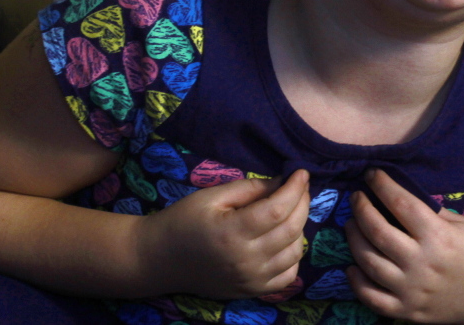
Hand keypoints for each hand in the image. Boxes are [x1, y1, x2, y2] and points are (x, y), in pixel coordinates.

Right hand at [139, 169, 310, 299]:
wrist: (160, 259)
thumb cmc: (184, 220)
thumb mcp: (212, 196)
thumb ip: (249, 188)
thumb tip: (283, 182)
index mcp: (233, 233)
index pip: (278, 209)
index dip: (295, 188)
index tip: (301, 172)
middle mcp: (246, 261)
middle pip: (292, 229)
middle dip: (303, 202)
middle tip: (300, 186)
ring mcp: (251, 280)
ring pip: (295, 252)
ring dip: (300, 227)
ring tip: (291, 210)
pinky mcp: (252, 291)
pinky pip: (288, 275)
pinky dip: (294, 255)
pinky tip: (285, 238)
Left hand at [345, 170, 463, 323]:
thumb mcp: (462, 224)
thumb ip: (430, 211)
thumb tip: (397, 192)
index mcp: (440, 237)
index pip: (401, 204)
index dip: (383, 185)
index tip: (372, 174)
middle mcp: (422, 264)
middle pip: (378, 231)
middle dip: (361, 208)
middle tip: (356, 197)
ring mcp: (413, 290)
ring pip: (369, 262)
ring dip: (354, 238)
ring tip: (351, 224)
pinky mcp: (408, 311)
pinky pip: (372, 298)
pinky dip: (357, 282)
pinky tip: (352, 266)